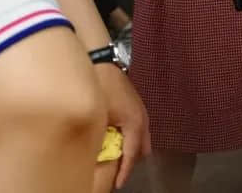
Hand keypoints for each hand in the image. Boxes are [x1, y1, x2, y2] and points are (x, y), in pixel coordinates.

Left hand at [95, 64, 151, 188]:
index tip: (117, 185)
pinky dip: (131, 139)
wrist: (102, 61)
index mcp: (135, 123)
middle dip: (131, 162)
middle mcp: (143, 119)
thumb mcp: (98, 116)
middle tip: (116, 174)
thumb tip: (99, 156)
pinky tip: (117, 140)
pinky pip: (138, 129)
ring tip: (116, 159)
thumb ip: (102, 138)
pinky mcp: (136, 105)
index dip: (124, 172)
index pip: (132, 155)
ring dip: (131, 150)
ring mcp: (141, 111)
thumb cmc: (100, 87)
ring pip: (141, 138)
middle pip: (141, 149)